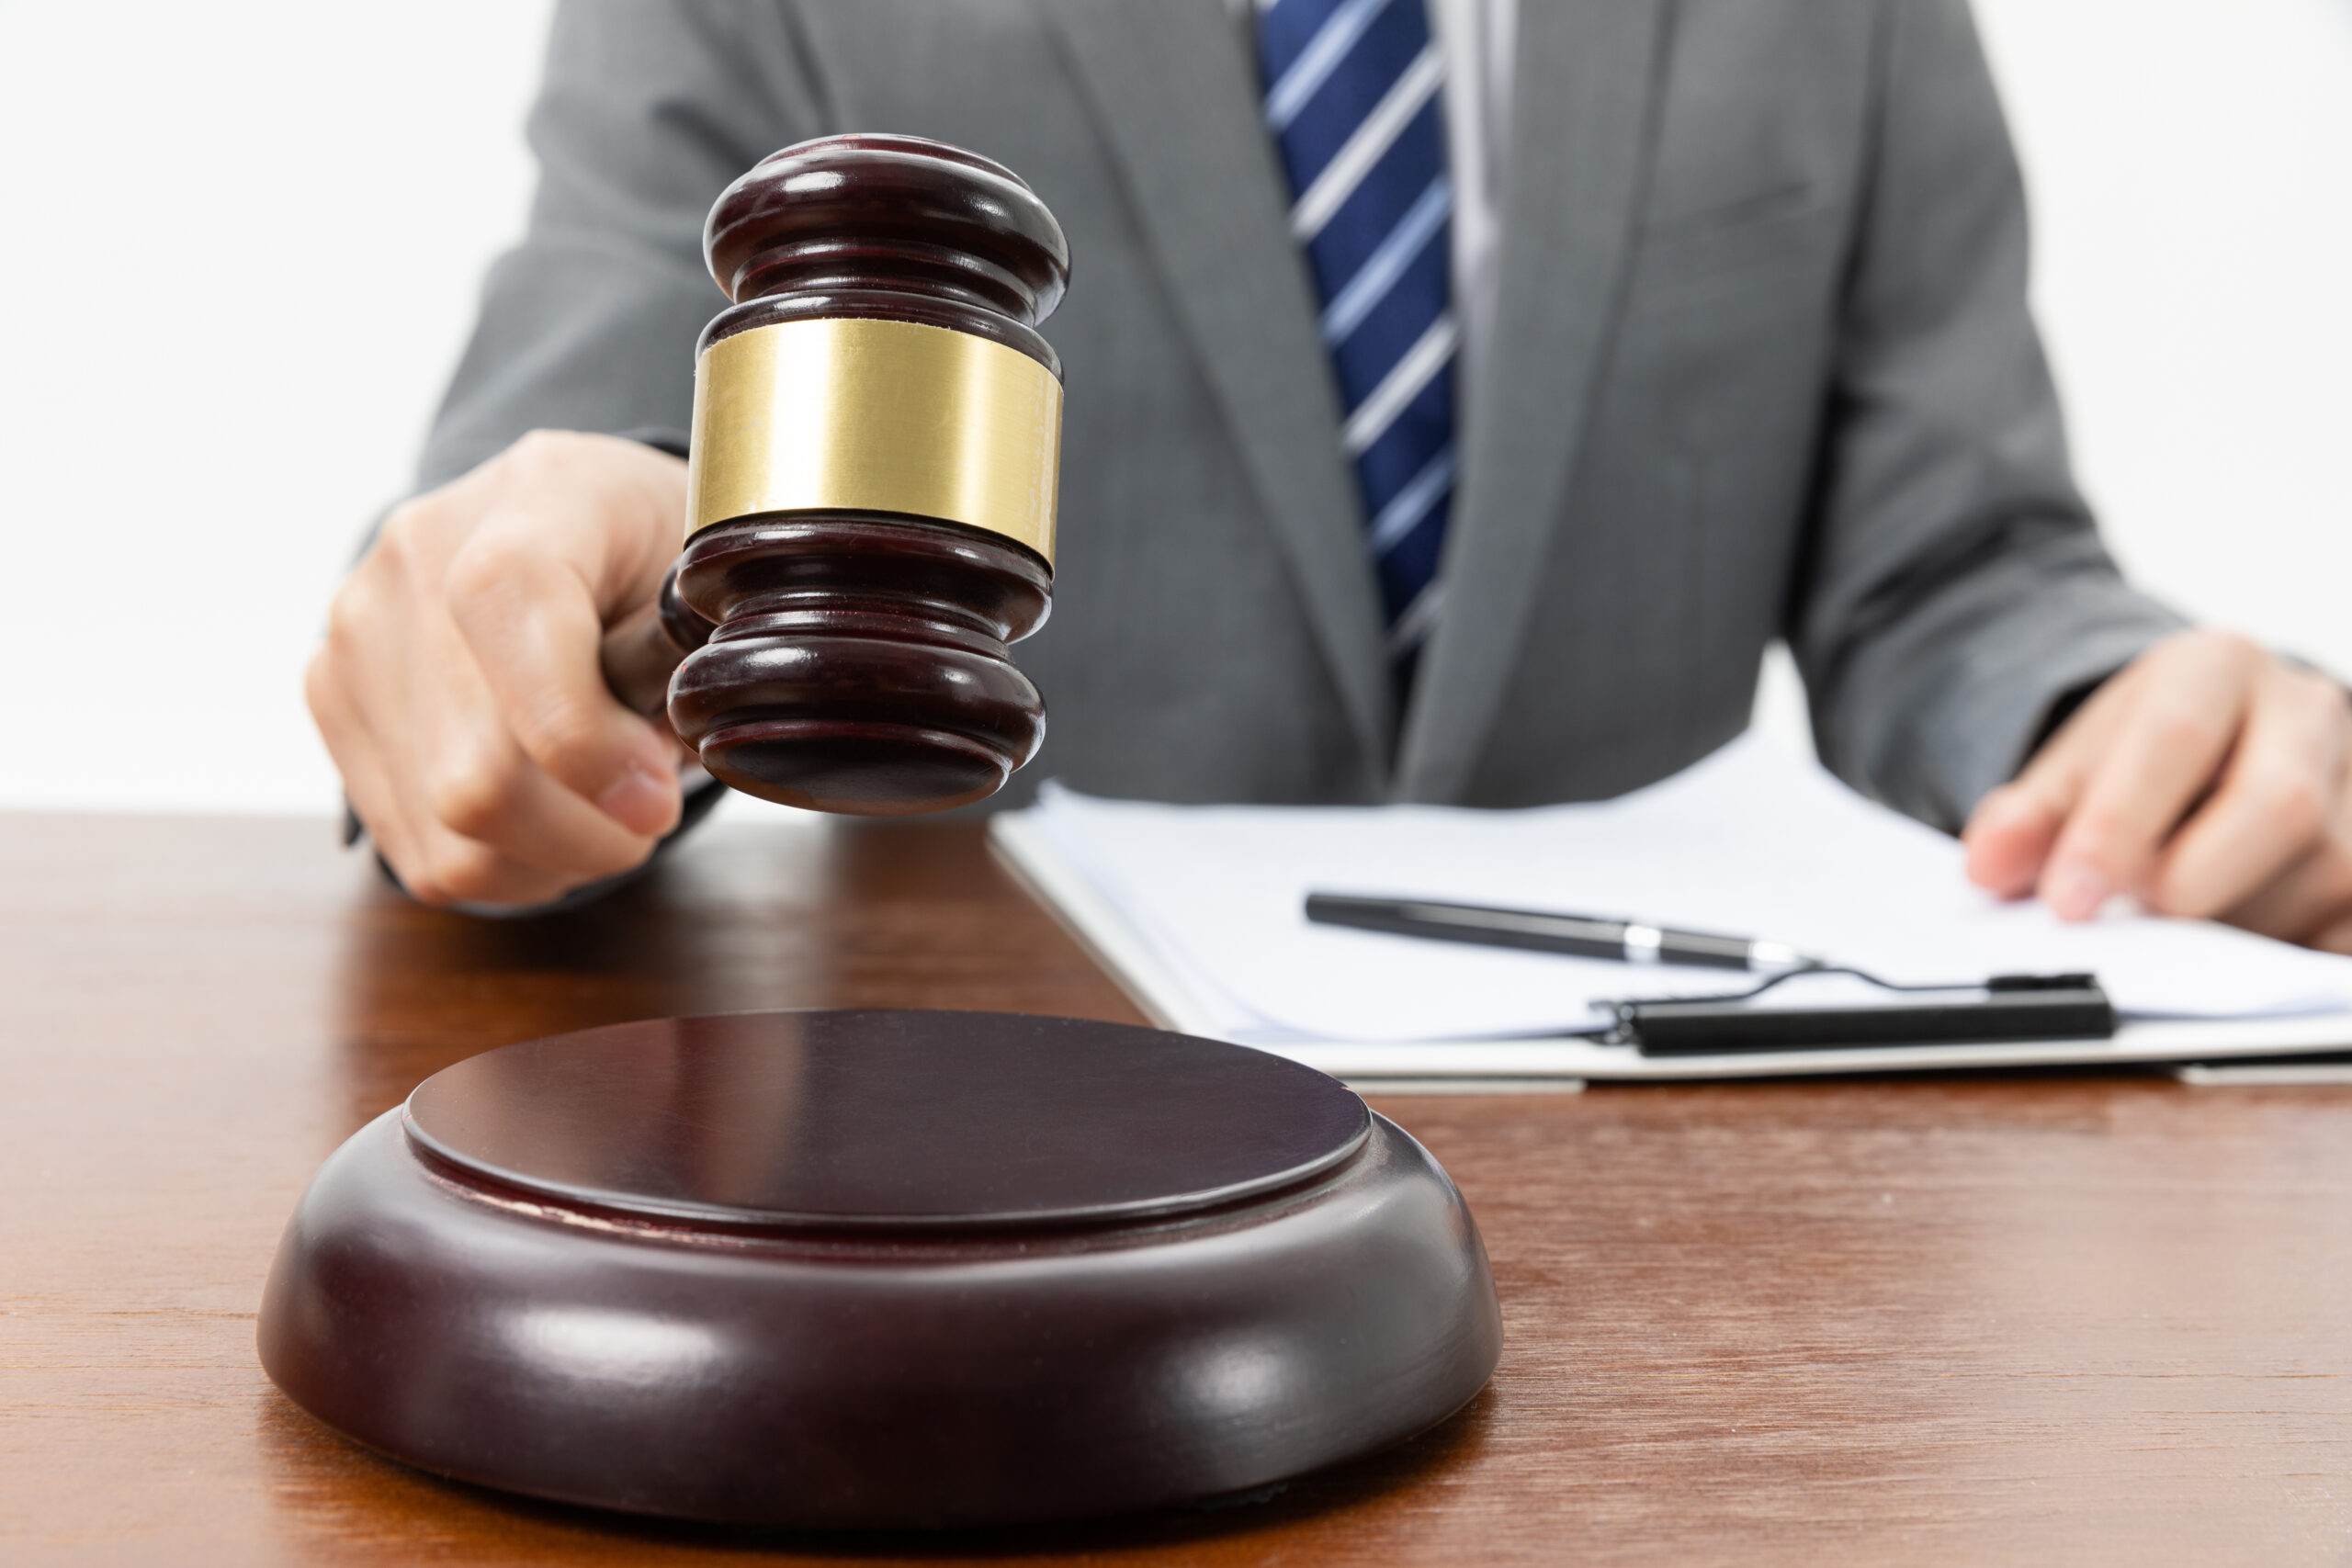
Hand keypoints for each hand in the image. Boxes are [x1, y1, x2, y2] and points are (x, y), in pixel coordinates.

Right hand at [306, 431, 689, 909]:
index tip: (656, 796)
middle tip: (649, 811)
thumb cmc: (654, 553)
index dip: (584, 737)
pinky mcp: (332, 698)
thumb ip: (694, 660)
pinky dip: (506, 866)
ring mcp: (358, 630)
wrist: (563, 521)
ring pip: (447, 829)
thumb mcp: (710, 576)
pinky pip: (417, 851)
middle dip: (590, 829)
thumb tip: (644, 781)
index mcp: (536, 494)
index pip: (504, 607)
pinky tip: (550, 822)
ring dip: (553, 857)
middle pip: (475, 768)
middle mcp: (417, 555)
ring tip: (602, 812)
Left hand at [1963, 629, 2351, 952]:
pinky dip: (2277, 954)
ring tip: (2168, 920)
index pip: (2176, 740)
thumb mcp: (2073, 767)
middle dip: (2191, 879)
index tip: (2067, 898)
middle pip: (2277, 806)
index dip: (2117, 827)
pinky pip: (2342, 930)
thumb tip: (1990, 866)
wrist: (2221, 742)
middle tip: (2128, 919)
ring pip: (2319, 877)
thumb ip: (2024, 817)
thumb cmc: (2142, 758)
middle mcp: (2307, 715)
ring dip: (2229, 926)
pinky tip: (2227, 949)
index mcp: (2218, 668)